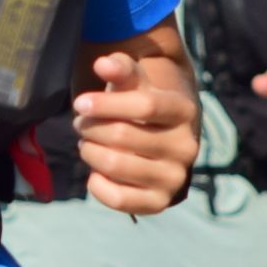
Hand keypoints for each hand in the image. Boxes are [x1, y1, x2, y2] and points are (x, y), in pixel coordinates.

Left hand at [74, 49, 198, 215]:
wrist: (159, 140)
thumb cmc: (140, 106)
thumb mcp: (134, 83)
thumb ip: (121, 69)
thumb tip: (103, 64)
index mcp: (183, 111)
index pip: (145, 105)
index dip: (106, 103)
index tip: (80, 103)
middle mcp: (186, 146)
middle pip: (122, 135)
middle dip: (90, 128)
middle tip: (81, 125)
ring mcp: (174, 177)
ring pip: (115, 164)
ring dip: (90, 152)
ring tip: (87, 144)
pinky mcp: (159, 203)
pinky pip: (117, 199)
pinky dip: (97, 184)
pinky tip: (96, 172)